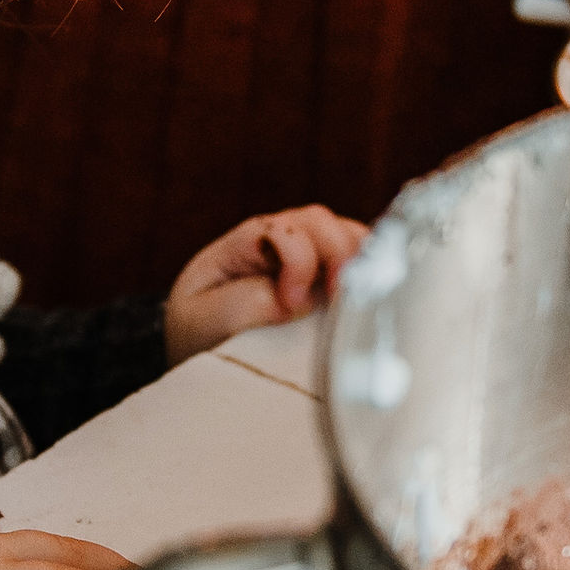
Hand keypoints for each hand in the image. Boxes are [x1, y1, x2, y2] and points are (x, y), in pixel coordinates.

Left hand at [164, 205, 364, 363]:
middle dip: (336, 255)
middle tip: (337, 300)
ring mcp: (307, 252)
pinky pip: (360, 258)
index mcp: (243, 243)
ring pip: (347, 233)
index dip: (297, 261)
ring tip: (356, 300)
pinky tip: (369, 298)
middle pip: (320, 222)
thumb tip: (297, 301)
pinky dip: (371, 272)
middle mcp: (278, 239)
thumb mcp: (202, 320)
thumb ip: (246, 305)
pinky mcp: (327, 275)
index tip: (291, 303)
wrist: (200, 347)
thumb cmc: (199, 332)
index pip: (283, 230)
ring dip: (359, 260)